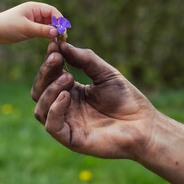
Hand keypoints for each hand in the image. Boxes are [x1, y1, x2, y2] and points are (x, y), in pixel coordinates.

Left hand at [0, 2, 63, 43]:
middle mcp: (36, 13)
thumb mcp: (26, 28)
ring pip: (50, 26)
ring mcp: (35, 21)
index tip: (62, 31)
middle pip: (53, 18)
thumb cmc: (8, 26)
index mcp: (35, 8)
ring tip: (60, 41)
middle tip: (63, 38)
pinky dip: (50, 35)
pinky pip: (45, 31)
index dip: (59, 20)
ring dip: (56, 32)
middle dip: (59, 27)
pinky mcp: (33, 29)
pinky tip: (53, 42)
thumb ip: (42, 30)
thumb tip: (57, 32)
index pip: (53, 11)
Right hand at [31, 42, 157, 159]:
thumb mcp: (105, 73)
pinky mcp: (71, 139)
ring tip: (68, 78)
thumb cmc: (126, 99)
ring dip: (49, 90)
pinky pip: (52, 126)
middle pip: (39, 91)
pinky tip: (66, 96)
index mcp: (71, 92)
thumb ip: (85, 59)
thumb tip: (62, 44)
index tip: (53, 45)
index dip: (49, 61)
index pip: (50, 77)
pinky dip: (54, 109)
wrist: (143, 125)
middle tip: (56, 59)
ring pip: (41, 109)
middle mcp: (65, 107)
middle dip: (45, 73)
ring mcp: (67, 124)